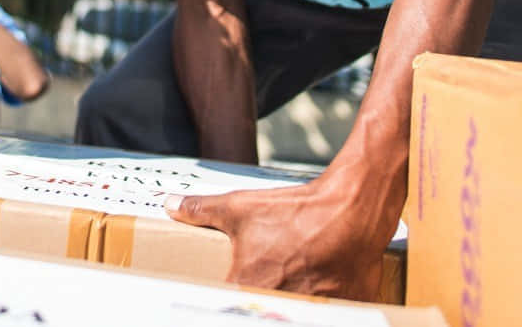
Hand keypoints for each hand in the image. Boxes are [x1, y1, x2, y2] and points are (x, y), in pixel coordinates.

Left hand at [166, 180, 385, 298]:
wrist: (350, 209)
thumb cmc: (296, 211)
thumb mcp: (240, 208)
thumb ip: (201, 211)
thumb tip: (172, 206)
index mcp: (246, 286)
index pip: (225, 308)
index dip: (223, 304)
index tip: (224, 300)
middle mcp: (279, 304)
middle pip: (263, 311)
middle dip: (260, 304)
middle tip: (265, 284)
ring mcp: (314, 314)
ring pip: (295, 315)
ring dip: (290, 306)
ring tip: (293, 282)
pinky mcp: (345, 312)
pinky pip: (331, 317)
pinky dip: (323, 309)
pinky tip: (319, 289)